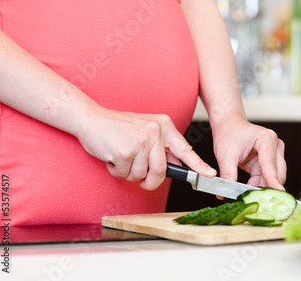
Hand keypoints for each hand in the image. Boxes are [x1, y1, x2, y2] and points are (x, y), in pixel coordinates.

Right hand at [75, 107, 215, 189]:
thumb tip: (178, 166)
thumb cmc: (118, 128)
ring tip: (121, 156)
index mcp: (164, 125)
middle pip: (161, 171)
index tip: (210, 175)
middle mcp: (155, 131)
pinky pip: (125, 174)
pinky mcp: (126, 151)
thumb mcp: (146, 131)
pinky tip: (112, 156)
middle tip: (140, 178)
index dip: (198, 165)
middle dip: (149, 181)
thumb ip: (162, 146)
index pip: (185, 149)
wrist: (91, 120)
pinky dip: (117, 171)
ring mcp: (141, 140)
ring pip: (141, 175)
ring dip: (129, 173)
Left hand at [212, 118, 286, 189]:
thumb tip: (225, 193)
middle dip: (266, 186)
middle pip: (277, 173)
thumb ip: (228, 174)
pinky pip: (268, 177)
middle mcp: (275, 145)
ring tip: (247, 191)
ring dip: (262, 186)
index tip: (277, 194)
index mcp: (265, 139)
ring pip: (274, 177)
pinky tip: (249, 186)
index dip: (272, 181)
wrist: (228, 126)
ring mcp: (275, 152)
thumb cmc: (228, 134)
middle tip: (252, 197)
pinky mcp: (271, 160)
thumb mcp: (225, 156)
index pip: (270, 164)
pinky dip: (259, 184)